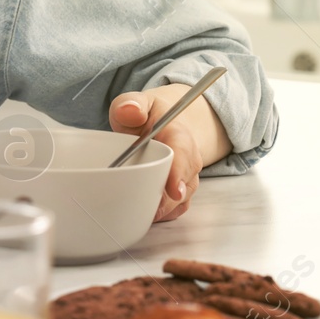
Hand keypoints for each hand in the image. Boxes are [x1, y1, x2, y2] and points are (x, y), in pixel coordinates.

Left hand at [109, 83, 230, 221]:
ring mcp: (187, 180)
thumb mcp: (138, 103)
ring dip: (158, 209)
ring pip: (178, 202)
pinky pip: (174, 211)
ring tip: (134, 210)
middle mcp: (190, 161)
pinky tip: (141, 213)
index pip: (183, 154)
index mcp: (179, 136)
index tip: (174, 191)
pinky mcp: (181, 194)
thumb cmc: (149, 117)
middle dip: (163, 200)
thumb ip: (131, 104)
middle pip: (182, 186)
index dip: (179, 173)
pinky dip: (159, 215)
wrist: (162, 126)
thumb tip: (130, 110)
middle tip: (138, 207)